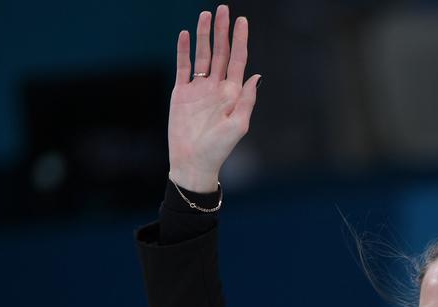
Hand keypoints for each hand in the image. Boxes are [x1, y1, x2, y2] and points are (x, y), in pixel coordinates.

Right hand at [168, 5, 260, 191]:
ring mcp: (199, 89)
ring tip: (205, 15)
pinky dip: (183, 51)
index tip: (242, 21)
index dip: (241, 40)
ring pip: (202, 55)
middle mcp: (217, 87)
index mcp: (233, 94)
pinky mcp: (181, 93)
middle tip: (223, 9)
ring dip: (203, 36)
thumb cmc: (218, 149)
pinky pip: (183, 67)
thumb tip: (256, 76)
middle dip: (222, 31)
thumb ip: (247, 100)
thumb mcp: (238, 126)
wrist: (193, 162)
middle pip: (221, 53)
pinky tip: (185, 35)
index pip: (239, 60)